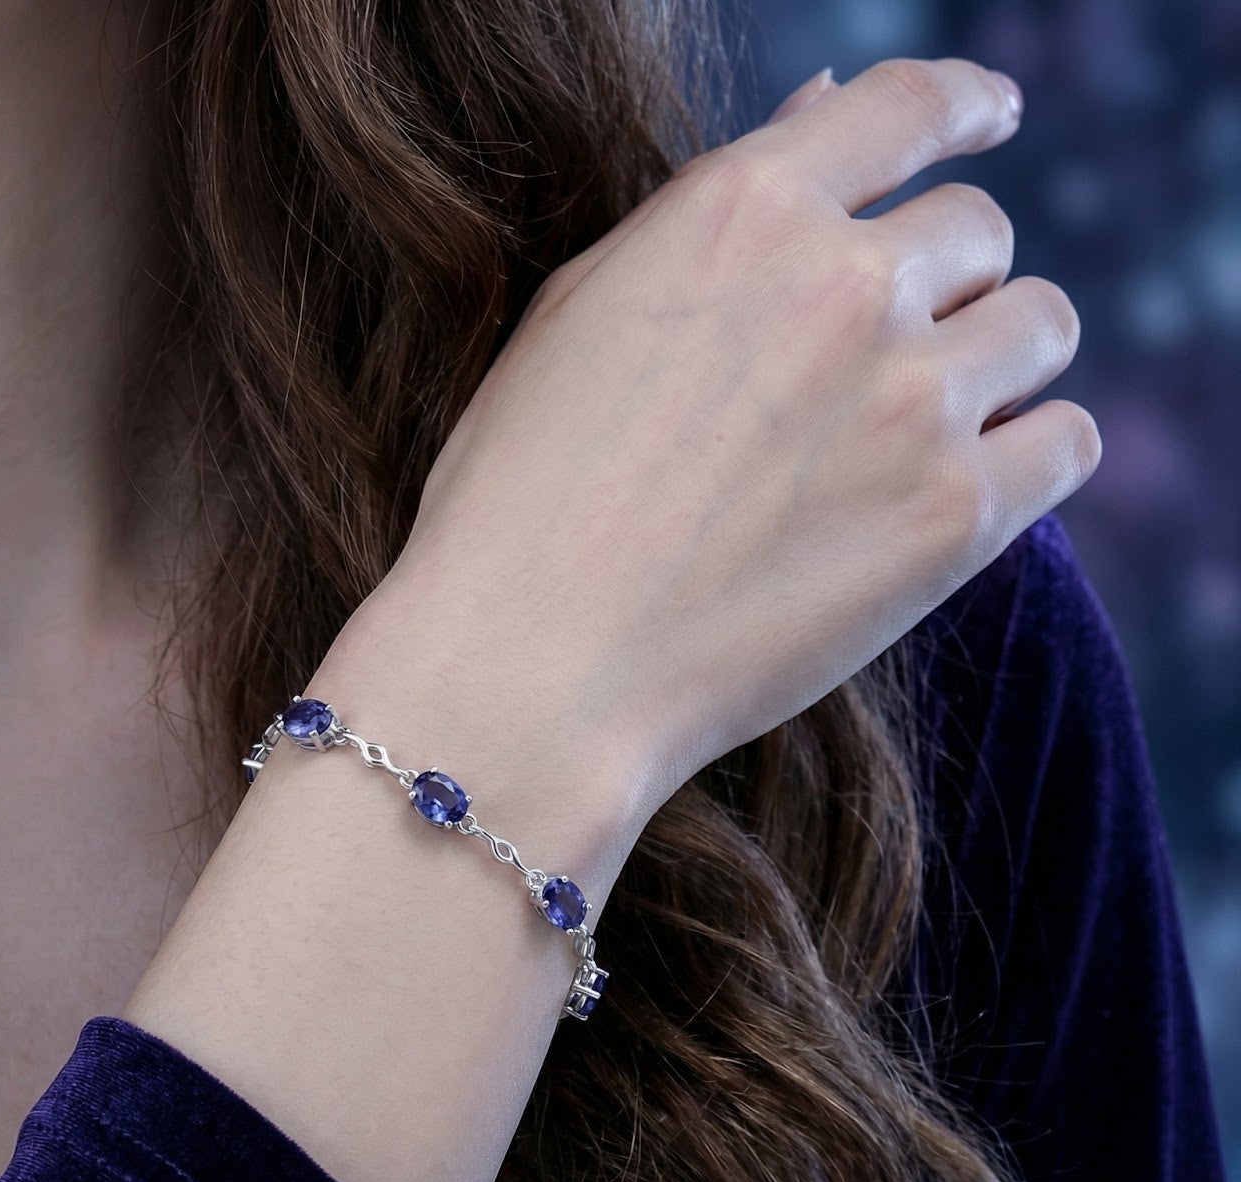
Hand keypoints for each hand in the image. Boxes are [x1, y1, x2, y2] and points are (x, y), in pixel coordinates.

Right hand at [353, 56, 1098, 829]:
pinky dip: (1033, 454)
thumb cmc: (518, 502)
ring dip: (995, 360)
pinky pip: (1068, 441)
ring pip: (1041, 325)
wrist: (530, 670)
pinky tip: (968, 486)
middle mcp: (842, 284)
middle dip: (941, 282)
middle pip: (977, 231)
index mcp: (740, 213)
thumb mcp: (580, 317)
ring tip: (924, 426)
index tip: (991, 116)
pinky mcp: (955, 518)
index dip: (965, 105)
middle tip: (882, 358)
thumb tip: (819, 115)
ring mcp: (911, 400)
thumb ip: (710, 215)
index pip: (904, 106)